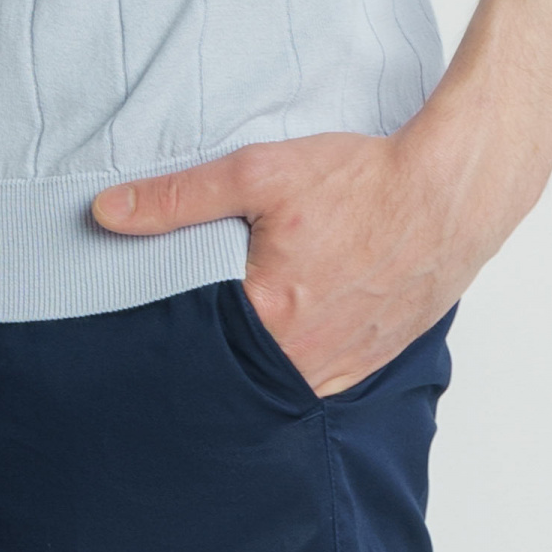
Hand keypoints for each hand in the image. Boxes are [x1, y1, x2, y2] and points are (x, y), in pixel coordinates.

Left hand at [91, 124, 521, 395]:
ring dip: (243, 354)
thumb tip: (106, 213)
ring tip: (227, 316)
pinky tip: (275, 328)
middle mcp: (297, 357)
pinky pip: (307, 381)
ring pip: (266, 376)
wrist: (445, 197)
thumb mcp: (259, 171)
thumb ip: (178, 198)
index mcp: (265, 314)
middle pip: (225, 360)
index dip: (160, 314)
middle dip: (200, 339)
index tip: (136, 300)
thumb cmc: (359, 181)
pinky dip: (285, 362)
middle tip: (176, 311)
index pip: (186, 333)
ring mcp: (333, 369)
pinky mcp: (360, 368)